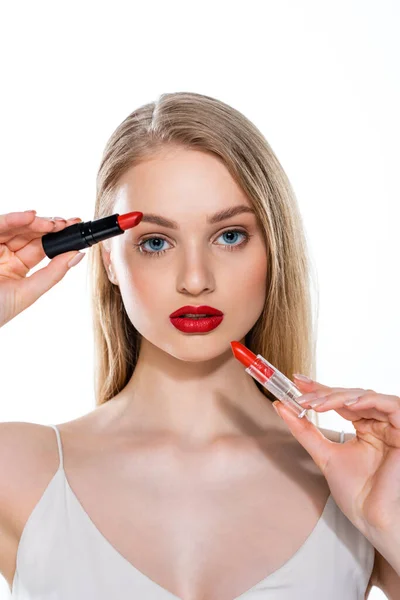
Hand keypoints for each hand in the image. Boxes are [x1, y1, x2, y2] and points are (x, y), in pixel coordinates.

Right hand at [0, 210, 83, 327]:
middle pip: (30, 233)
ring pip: (16, 226)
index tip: (74, 228)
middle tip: (67, 223)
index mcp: (16, 267)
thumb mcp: (27, 292)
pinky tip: (30, 217)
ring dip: (36, 222)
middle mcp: (4, 254)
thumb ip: (53, 274)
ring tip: (53, 223)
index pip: (41, 247)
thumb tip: (78, 255)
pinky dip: (13, 219)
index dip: (58, 237)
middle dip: (50, 226)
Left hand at [273, 376, 399, 538]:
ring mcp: (392, 427)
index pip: (340, 401)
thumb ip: (305, 431)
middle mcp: (379, 425)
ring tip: (316, 404)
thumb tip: (282, 407)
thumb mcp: (324, 455)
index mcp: (365, 429)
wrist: (373, 520)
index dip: (319, 389)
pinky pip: (391, 404)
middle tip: (301, 397)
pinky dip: (368, 400)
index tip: (296, 381)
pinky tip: (346, 404)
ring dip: (339, 396)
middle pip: (351, 395)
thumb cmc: (357, 495)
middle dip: (324, 393)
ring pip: (367, 396)